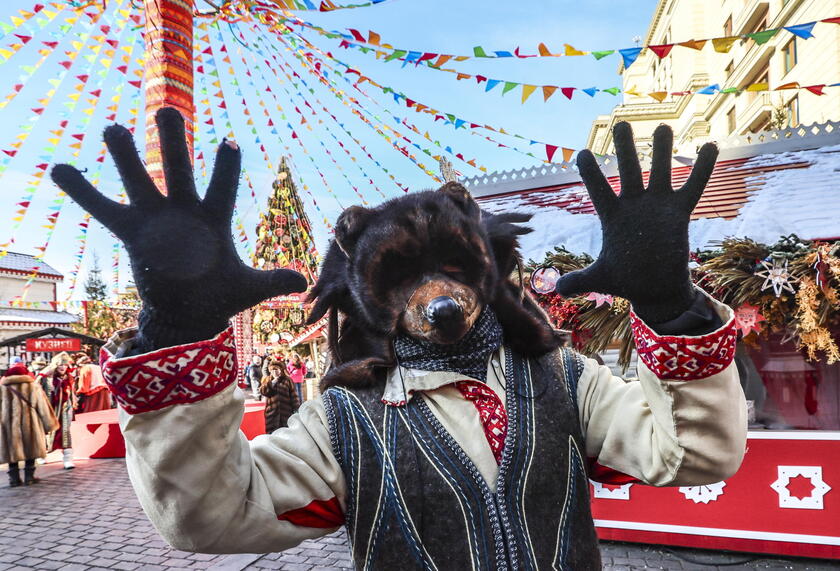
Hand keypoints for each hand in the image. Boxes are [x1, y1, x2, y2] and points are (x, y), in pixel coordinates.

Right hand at [51, 108, 306, 351]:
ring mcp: (156, 219)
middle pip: (178, 170)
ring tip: (112, 129)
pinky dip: (82, 191)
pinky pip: (103, 208)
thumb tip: (303, 284)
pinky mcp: (131, 233)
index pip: (222, 187)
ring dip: (126, 158)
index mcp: (215, 219)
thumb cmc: (219, 294)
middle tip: (169, 110)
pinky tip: (59, 168)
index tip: (229, 142)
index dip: (225, 167)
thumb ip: (272, 281)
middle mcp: (184, 211)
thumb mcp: (246, 289)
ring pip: (139, 180)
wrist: (188, 312)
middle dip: (174, 144)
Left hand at [555, 122, 717, 322]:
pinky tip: (710, 145)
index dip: (591, 173)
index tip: (582, 152)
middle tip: (621, 124)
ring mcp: (657, 206)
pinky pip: (692, 187)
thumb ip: (579, 281)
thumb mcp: (600, 279)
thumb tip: (557, 289)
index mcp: (612, 217)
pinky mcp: (679, 213)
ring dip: (662, 151)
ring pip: (659, 172)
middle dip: (625, 149)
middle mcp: (634, 206)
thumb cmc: (625, 281)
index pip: (598, 190)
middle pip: (628, 171)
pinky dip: (701, 168)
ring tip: (663, 126)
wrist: (654, 289)